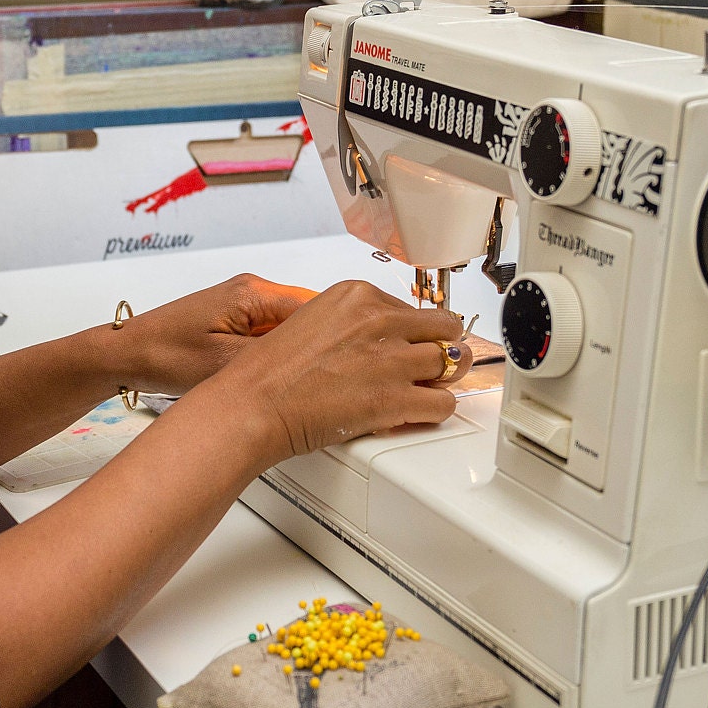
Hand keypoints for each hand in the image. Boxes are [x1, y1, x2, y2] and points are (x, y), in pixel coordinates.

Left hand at [117, 274, 317, 395]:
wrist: (128, 354)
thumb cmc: (166, 355)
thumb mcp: (226, 365)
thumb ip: (273, 358)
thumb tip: (313, 360)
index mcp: (253, 293)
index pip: (316, 307)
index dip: (335, 336)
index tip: (347, 362)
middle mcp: (252, 290)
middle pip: (307, 315)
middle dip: (319, 345)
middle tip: (325, 378)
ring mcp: (243, 302)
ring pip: (291, 325)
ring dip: (298, 350)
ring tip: (301, 380)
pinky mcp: (235, 316)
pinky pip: (271, 331)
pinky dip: (278, 351)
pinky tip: (275, 376)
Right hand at [209, 280, 465, 463]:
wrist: (255, 402)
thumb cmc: (272, 370)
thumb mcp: (313, 319)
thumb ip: (352, 321)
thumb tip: (379, 336)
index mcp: (358, 295)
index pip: (413, 308)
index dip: (413, 332)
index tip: (409, 346)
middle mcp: (380, 320)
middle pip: (444, 327)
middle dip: (441, 346)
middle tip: (432, 365)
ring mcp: (391, 359)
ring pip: (452, 363)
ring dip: (443, 379)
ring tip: (429, 390)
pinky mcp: (395, 398)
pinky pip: (444, 403)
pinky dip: (437, 410)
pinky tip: (421, 412)